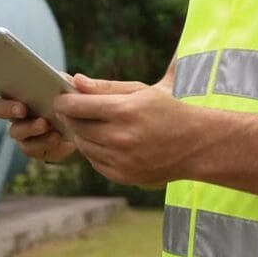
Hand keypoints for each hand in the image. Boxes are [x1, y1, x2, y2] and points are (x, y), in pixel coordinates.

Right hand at [0, 69, 75, 162]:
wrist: (84, 128)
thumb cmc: (71, 102)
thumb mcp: (67, 85)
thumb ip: (62, 80)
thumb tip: (63, 78)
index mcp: (18, 88)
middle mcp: (14, 109)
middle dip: (7, 108)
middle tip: (22, 108)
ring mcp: (21, 130)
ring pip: (14, 131)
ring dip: (28, 127)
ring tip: (45, 124)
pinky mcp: (33, 147)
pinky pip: (30, 148)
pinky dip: (44, 142)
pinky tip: (56, 136)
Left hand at [54, 74, 195, 185]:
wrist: (196, 145)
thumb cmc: (167, 110)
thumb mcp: (140, 91)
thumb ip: (105, 87)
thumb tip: (75, 80)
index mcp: (125, 111)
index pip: (77, 106)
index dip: (64, 101)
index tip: (60, 98)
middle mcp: (121, 138)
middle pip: (77, 126)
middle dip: (71, 117)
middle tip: (73, 109)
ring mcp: (121, 161)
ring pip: (83, 145)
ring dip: (82, 134)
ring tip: (92, 124)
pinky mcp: (123, 176)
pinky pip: (94, 161)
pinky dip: (94, 150)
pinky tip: (105, 140)